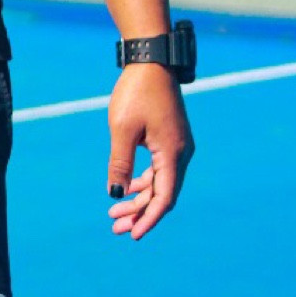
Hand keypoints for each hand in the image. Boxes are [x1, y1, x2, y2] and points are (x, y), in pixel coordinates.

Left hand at [105, 63, 193, 239]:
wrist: (150, 61)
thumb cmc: (136, 92)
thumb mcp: (122, 129)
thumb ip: (120, 163)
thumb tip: (116, 194)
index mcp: (172, 153)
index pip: (164, 197)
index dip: (149, 219)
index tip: (133, 235)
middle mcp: (180, 152)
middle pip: (162, 194)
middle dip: (139, 212)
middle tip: (114, 227)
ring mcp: (177, 146)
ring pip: (160, 183)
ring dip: (140, 198)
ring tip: (115, 213)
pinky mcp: (170, 139)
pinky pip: (159, 169)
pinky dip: (144, 182)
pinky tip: (127, 188)